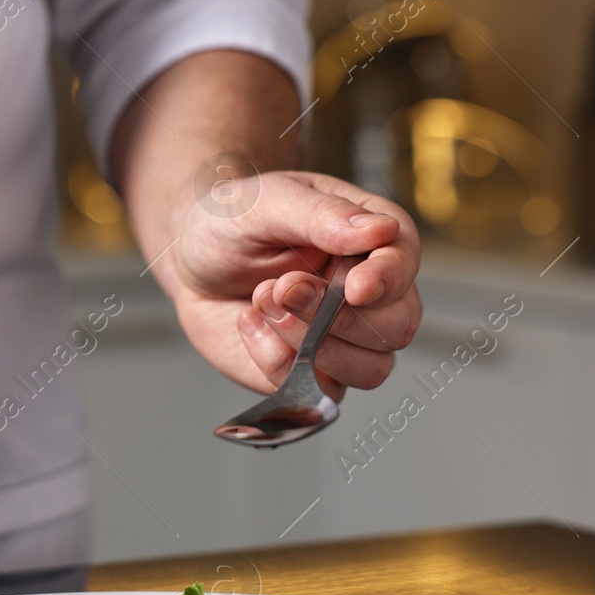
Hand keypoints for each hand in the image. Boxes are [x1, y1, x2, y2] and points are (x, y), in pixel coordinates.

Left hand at [166, 170, 421, 396]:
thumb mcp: (268, 201)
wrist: (189, 260)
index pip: (405, 263)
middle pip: (397, 326)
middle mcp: (371, 294)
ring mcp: (347, 340)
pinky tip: (250, 325)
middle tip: (280, 286)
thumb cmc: (232, 220)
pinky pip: (319, 393)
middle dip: (337, 317)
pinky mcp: (313, 373)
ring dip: (310, 344)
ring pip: (370, 369)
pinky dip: (278, 365)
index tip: (354, 288)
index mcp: (372, 239)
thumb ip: (321, 215)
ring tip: (260, 301)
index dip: (388, 280)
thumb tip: (381, 230)